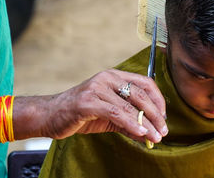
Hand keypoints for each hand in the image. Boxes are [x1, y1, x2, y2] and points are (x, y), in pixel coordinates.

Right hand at [41, 69, 167, 142]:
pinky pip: (116, 113)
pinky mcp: (88, 101)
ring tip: (155, 136)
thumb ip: (130, 123)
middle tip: (163, 130)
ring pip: (130, 105)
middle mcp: (107, 78)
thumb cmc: (80, 114)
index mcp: (114, 77)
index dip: (158, 99)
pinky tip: (140, 133)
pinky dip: (131, 124)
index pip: (145, 82)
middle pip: (140, 93)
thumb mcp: (110, 117)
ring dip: (146, 123)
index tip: (164, 117)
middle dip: (156, 114)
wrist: (49, 116)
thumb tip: (151, 134)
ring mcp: (97, 88)